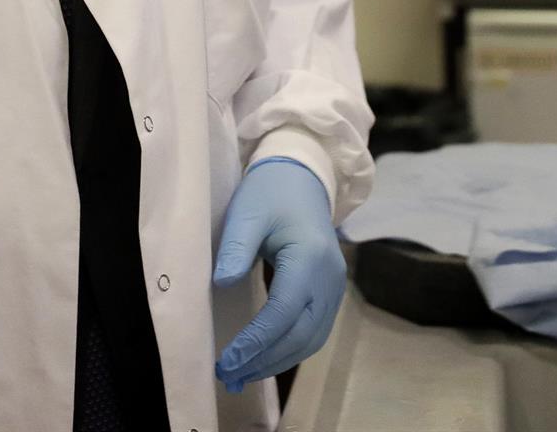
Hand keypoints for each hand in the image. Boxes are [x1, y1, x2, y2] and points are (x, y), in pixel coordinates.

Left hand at [211, 158, 346, 393]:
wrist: (302, 179)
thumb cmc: (270, 193)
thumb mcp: (247, 213)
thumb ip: (236, 249)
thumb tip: (222, 283)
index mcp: (310, 258)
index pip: (284, 312)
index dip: (256, 341)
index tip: (227, 360)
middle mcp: (329, 280)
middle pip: (300, 335)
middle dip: (264, 360)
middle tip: (227, 377)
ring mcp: (334, 289)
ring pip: (310, 340)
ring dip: (276, 362)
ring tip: (241, 376)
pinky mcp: (329, 294)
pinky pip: (313, 332)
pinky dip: (288, 351)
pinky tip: (263, 360)